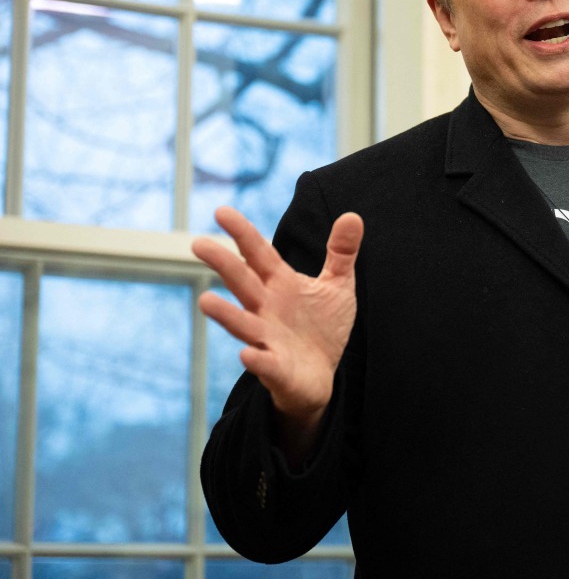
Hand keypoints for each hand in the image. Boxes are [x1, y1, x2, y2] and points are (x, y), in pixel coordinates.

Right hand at [192, 206, 363, 433]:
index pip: (258, 253)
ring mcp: (267, 338)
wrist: (321, 374)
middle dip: (222, 264)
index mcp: (280, 284)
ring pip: (243, 324)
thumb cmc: (322, 326)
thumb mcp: (337, 285)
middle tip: (198, 243)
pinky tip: (247, 355)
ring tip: (205, 302)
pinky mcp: (276, 368)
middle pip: (242, 282)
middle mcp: (266, 308)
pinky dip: (256, 360)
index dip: (242, 232)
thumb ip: (341, 252)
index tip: (221, 211)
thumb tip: (353, 216)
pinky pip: (264, 364)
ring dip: (225, 314)